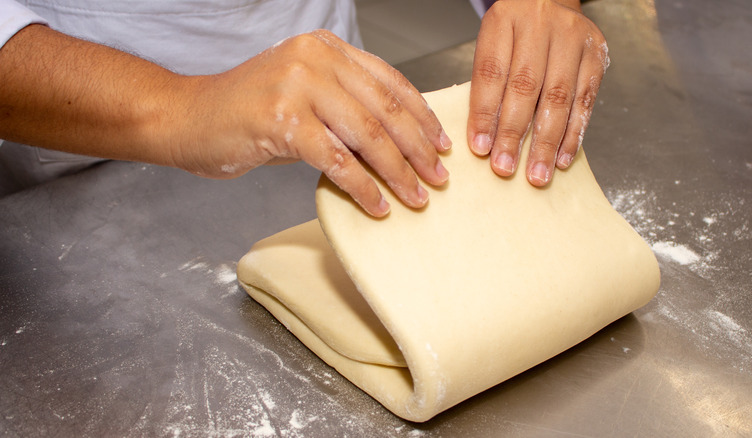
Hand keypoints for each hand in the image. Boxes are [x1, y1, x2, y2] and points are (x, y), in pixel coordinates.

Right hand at [176, 30, 450, 216]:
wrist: (185, 118)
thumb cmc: (243, 112)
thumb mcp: (301, 96)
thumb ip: (343, 107)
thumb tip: (394, 143)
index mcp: (325, 48)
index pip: (389, 81)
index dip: (421, 116)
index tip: (441, 144)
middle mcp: (315, 59)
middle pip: (385, 109)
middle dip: (418, 149)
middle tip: (438, 178)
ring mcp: (297, 86)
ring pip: (367, 135)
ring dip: (398, 172)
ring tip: (416, 197)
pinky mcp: (282, 121)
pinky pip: (338, 160)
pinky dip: (363, 187)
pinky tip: (377, 205)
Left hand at [467, 0, 608, 184]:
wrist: (552, 0)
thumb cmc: (516, 33)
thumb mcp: (493, 45)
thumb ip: (489, 85)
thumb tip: (486, 139)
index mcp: (504, 20)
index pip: (491, 73)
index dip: (484, 114)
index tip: (480, 148)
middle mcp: (540, 24)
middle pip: (525, 87)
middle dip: (514, 133)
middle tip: (505, 167)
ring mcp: (572, 38)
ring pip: (558, 97)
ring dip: (546, 142)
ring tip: (536, 174)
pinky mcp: (596, 54)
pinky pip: (585, 100)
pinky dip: (573, 134)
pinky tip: (561, 158)